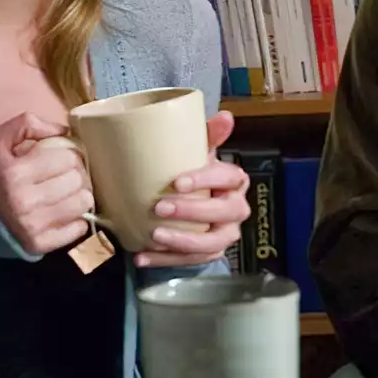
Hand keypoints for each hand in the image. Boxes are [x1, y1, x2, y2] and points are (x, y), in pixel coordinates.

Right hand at [0, 112, 95, 255]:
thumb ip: (28, 125)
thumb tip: (65, 130)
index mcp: (14, 173)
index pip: (67, 157)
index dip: (67, 153)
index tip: (60, 156)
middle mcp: (24, 201)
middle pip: (77, 180)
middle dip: (75, 173)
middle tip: (64, 174)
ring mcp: (32, 227)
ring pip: (82, 204)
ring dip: (79, 195)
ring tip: (66, 192)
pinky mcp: (38, 245)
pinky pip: (78, 230)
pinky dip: (76, 219)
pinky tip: (62, 211)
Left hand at [134, 111, 252, 267]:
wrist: (192, 203)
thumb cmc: (194, 174)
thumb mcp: (199, 153)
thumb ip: (208, 134)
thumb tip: (225, 115)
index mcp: (235, 181)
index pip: (229, 178)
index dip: (206, 180)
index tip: (177, 182)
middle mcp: (236, 209)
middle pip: (223, 213)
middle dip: (192, 211)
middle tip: (160, 207)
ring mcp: (225, 235)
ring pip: (211, 243)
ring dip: (182, 241)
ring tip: (154, 237)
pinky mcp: (209, 254)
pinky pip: (191, 262)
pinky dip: (164, 261)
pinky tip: (142, 257)